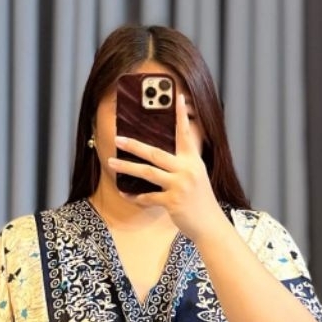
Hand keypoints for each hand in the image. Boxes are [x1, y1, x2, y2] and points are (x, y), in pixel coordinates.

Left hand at [107, 93, 225, 239]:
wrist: (210, 224)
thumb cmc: (201, 201)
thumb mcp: (197, 177)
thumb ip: (183, 164)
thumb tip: (161, 156)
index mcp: (193, 161)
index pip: (185, 133)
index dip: (180, 115)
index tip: (175, 96)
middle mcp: (187, 170)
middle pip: (156, 153)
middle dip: (134, 145)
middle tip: (118, 139)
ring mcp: (180, 186)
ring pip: (147, 173)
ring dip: (126, 168)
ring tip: (111, 163)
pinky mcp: (173, 202)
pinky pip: (148, 197)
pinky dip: (134, 196)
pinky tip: (124, 193)